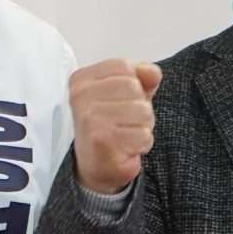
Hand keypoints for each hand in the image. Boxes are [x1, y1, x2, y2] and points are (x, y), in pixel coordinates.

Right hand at [67, 58, 161, 193]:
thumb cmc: (110, 127)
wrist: (96, 167)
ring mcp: (89, 118)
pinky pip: (143, 135)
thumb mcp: (125, 95)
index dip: (134, 83)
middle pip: (134, 87)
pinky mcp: (102, 141)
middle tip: (125, 123)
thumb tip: (152, 72)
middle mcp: (80, 97)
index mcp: (81, 80)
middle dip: (140, 107)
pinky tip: (125, 149)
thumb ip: (141, 77)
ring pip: (143, 111)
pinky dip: (141, 145)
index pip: (123, 66)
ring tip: (126, 135)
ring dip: (143, 127)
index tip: (121, 100)